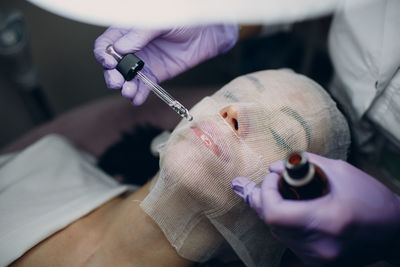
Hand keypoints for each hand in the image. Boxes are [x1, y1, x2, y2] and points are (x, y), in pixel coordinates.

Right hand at [94, 25, 237, 104]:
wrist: (207, 32)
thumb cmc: (183, 19)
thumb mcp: (160, 21)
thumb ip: (140, 34)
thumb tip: (120, 48)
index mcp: (128, 31)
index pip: (106, 44)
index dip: (104, 54)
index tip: (110, 62)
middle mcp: (132, 48)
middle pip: (112, 65)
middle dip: (112, 75)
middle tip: (117, 82)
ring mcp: (143, 62)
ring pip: (126, 78)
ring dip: (124, 87)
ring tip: (129, 92)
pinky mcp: (155, 74)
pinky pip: (143, 86)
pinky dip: (138, 94)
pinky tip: (137, 98)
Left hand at [231, 152, 399, 265]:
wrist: (395, 231)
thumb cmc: (372, 198)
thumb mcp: (341, 171)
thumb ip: (304, 165)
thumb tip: (273, 168)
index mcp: (326, 221)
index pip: (274, 213)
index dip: (266, 192)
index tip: (273, 178)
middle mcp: (319, 246)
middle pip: (271, 225)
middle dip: (261, 201)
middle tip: (249, 185)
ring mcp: (318, 258)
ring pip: (277, 234)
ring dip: (270, 212)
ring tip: (267, 194)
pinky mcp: (319, 263)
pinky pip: (289, 242)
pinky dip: (282, 224)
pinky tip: (283, 209)